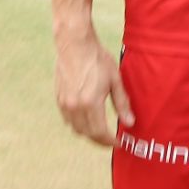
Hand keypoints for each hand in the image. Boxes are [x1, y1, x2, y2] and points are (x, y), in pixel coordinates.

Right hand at [54, 31, 133, 146]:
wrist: (75, 45)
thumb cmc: (98, 59)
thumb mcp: (115, 80)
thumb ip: (122, 103)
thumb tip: (129, 123)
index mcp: (90, 103)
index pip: (100, 132)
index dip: (110, 141)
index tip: (118, 143)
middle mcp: (75, 107)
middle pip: (87, 134)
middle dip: (100, 140)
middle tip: (111, 139)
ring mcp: (65, 104)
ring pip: (76, 129)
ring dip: (88, 133)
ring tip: (100, 130)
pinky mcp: (59, 99)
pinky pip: (68, 120)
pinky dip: (78, 124)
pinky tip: (87, 119)